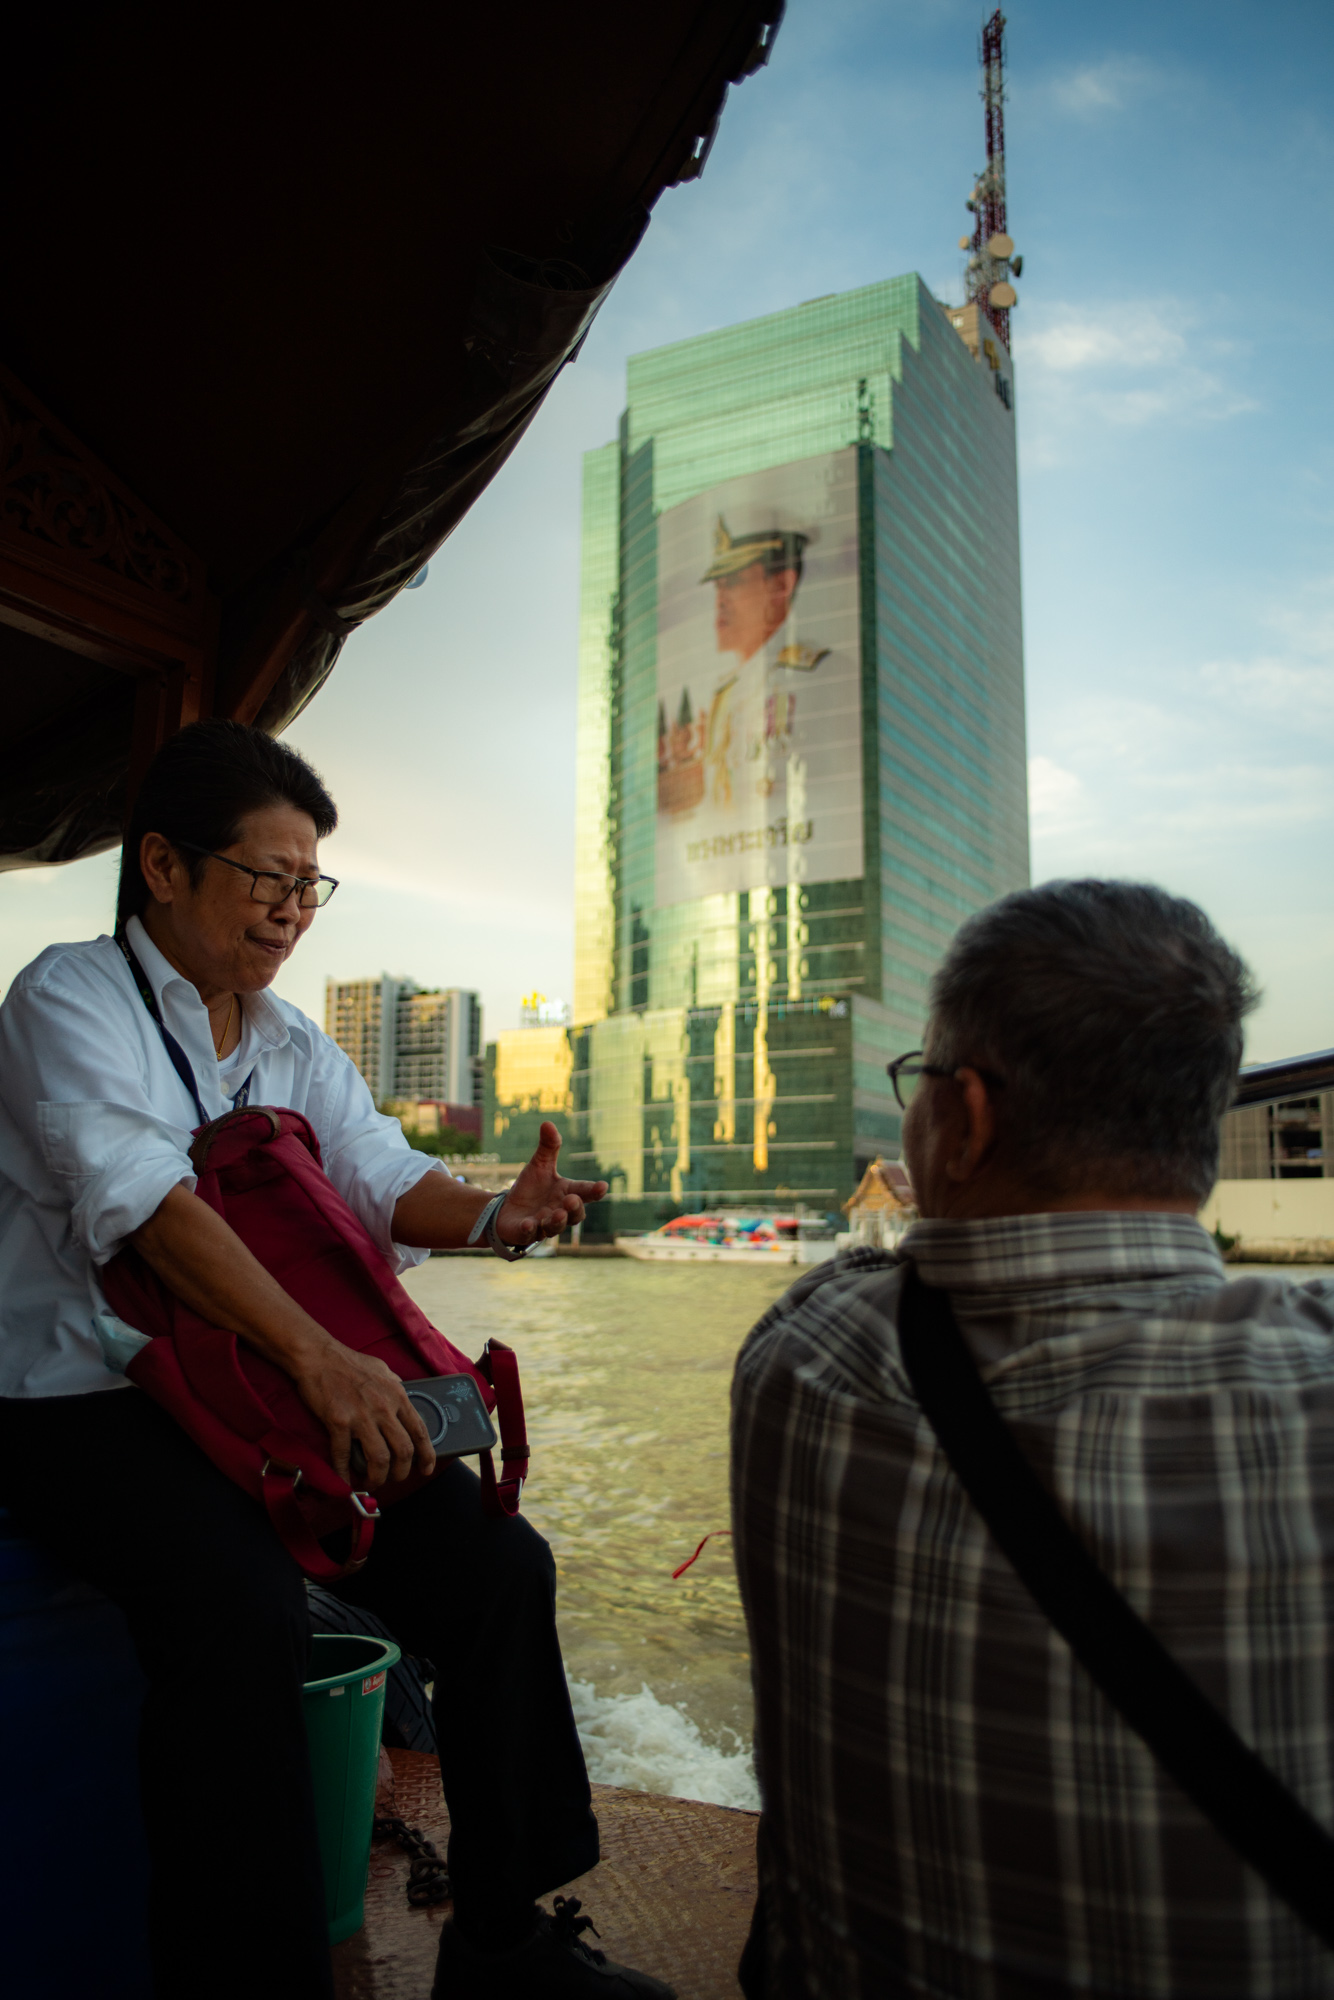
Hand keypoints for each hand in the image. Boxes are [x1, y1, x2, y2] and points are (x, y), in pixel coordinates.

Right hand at [292, 1341, 435, 1489]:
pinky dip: (344, 1474)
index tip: (426, 1469)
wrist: (319, 1356)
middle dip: (401, 1472)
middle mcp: (384, 1408)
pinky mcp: (339, 1422)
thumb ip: (396, 1387)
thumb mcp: (383, 1370)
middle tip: (395, 1478)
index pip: (420, 1431)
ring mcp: (361, 1416)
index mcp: (398, 1396)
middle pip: (403, 1451)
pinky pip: (344, 1456)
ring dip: (377, 1477)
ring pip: (379, 1459)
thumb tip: (404, 1399)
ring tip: (372, 1482)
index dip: (427, 1455)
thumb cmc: (351, 1362)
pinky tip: (344, 1482)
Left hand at [496, 1121, 607, 1249]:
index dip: (594, 1191)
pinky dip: (530, 1230)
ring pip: (555, 1228)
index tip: (602, 1187)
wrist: (507, 1209)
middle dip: (575, 1209)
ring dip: (557, 1221)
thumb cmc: (531, 1188)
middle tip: (571, 1200)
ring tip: (557, 1213)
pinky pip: (530, 1235)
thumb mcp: (539, 1164)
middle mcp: (559, 1212)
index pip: (584, 1192)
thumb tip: (548, 1123)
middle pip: (575, 1215)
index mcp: (567, 1193)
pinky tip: (528, 1224)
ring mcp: (544, 1225)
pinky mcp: (526, 1233)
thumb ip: (548, 1147)